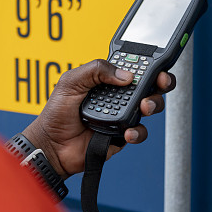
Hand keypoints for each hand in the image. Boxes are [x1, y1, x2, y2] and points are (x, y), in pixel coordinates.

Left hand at [21, 59, 174, 179]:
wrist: (51, 145)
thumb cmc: (56, 113)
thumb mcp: (71, 82)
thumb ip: (96, 70)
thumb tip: (125, 75)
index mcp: (107, 81)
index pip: (133, 68)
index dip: (149, 65)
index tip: (156, 65)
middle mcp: (118, 97)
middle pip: (150, 86)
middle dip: (161, 83)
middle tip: (159, 83)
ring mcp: (122, 116)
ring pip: (150, 108)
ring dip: (153, 104)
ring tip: (144, 107)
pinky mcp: (122, 136)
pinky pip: (139, 133)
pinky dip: (137, 131)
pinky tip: (126, 131)